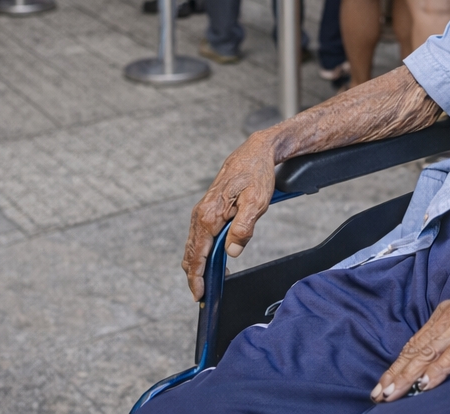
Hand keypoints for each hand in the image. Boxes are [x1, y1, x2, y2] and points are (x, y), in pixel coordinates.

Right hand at [181, 133, 277, 300]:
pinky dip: (201, 253)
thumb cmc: (257, 175)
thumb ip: (243, 228)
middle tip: (203, 296)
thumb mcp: (256, 203)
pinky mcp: (207, 209)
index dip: (197, 278)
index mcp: (210, 216)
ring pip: (194, 246)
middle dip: (195, 277)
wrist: (254, 153)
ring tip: (208, 283)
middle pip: (192, 254)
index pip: (198, 255)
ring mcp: (202, 212)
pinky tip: (212, 261)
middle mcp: (201, 215)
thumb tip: (231, 252)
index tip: (200, 295)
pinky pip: (200, 237)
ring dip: (198, 266)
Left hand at [372, 262, 449, 402]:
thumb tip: (447, 345)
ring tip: (391, 394)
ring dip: (407, 376)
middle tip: (377, 395)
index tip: (383, 383)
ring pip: (428, 353)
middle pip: (415, 350)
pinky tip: (425, 383)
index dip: (398, 364)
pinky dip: (437, 370)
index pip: (416, 343)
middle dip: (394, 375)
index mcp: (448, 312)